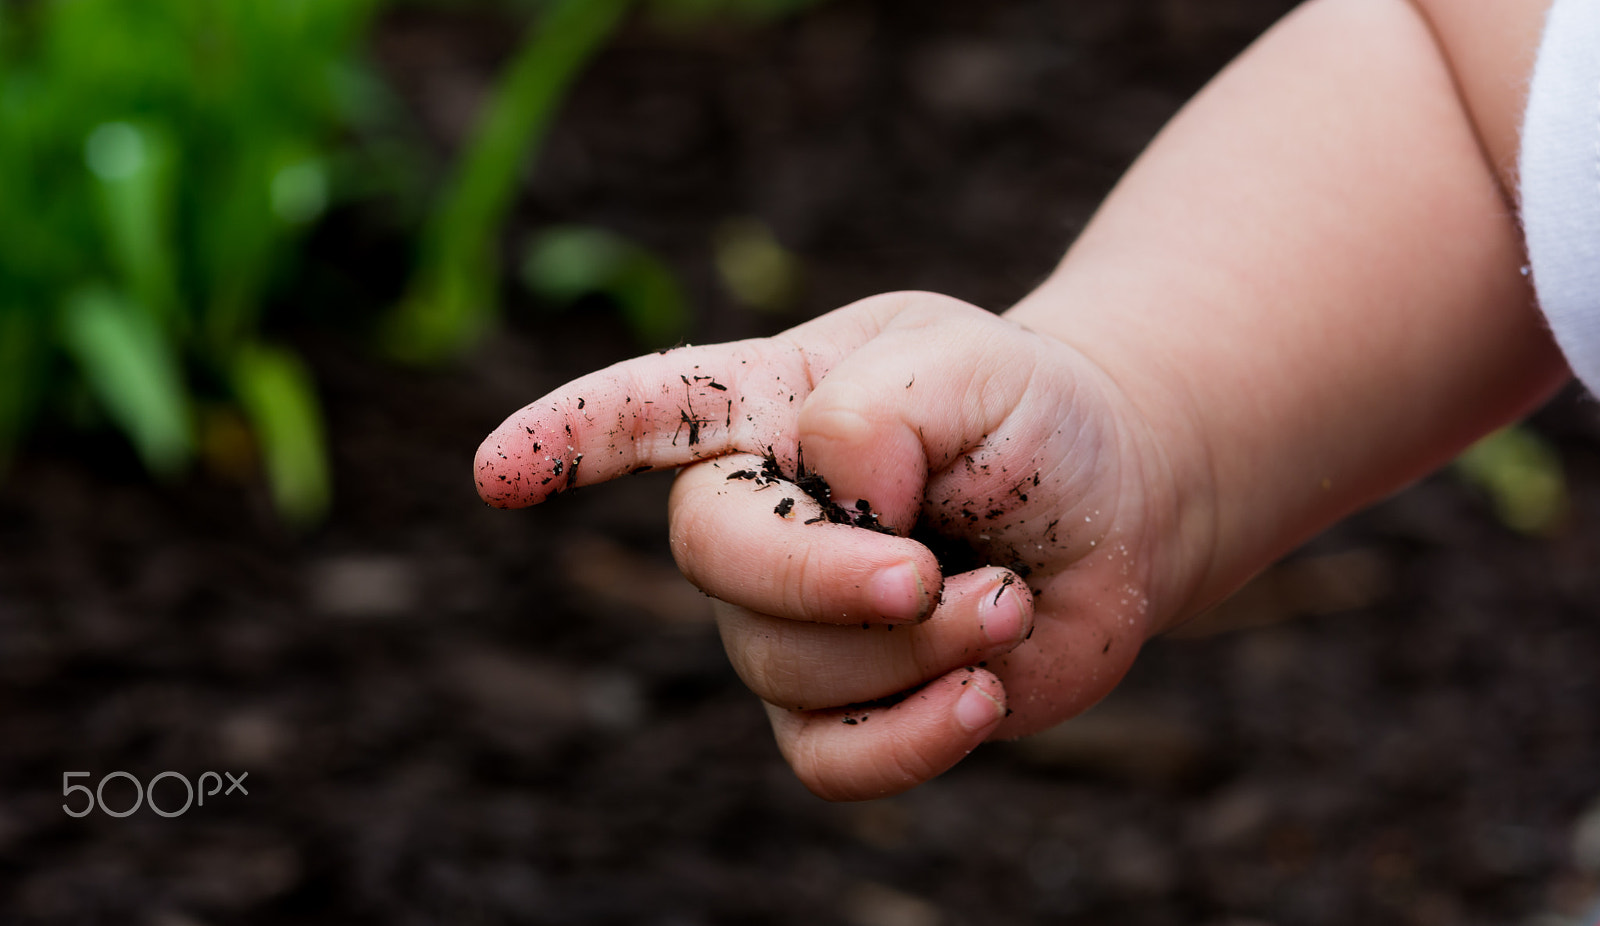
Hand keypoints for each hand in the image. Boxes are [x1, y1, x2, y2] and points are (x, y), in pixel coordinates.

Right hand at [476, 291, 1198, 799]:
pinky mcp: (846, 705)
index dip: (571, 439)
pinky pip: (827, 758)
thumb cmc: (1034, 418)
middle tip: (928, 572)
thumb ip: (879, 408)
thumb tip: (824, 497)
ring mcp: (792, 619)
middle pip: (711, 554)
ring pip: (785, 663)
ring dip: (913, 643)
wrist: (1119, 505)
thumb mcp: (977, 366)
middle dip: (820, 577)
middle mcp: (759, 517)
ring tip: (1003, 598)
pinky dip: (908, 738)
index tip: (495, 474)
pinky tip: (978, 693)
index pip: (649, 411)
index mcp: (772, 407)